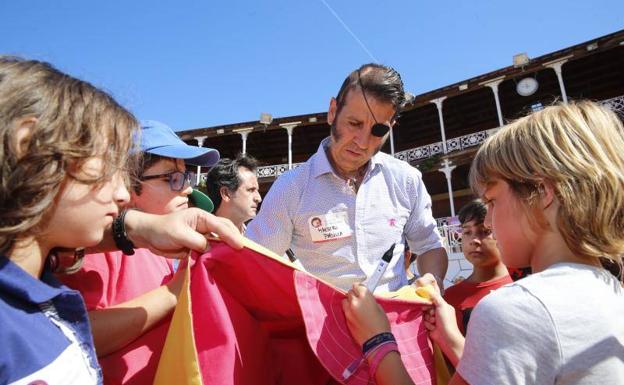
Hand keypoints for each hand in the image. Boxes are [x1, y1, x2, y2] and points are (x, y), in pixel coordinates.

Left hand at [126, 208, 244, 258]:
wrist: (148, 236)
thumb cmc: (161, 230)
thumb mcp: (178, 234)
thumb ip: (195, 241)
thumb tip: (209, 248)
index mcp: (201, 217)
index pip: (219, 226)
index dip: (230, 236)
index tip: (239, 246)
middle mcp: (205, 225)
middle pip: (225, 230)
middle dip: (235, 238)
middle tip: (244, 251)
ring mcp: (202, 236)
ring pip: (220, 240)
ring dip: (228, 247)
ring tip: (239, 256)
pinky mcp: (199, 246)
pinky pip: (212, 250)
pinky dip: (219, 255)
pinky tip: (225, 261)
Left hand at [342, 283, 390, 346]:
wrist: (376, 342)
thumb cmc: (381, 325)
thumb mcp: (380, 309)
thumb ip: (371, 301)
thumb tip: (366, 300)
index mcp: (365, 297)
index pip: (358, 286)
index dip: (360, 288)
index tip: (361, 290)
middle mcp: (355, 302)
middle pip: (350, 292)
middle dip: (354, 294)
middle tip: (360, 299)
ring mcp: (349, 311)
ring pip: (345, 301)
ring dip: (349, 302)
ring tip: (356, 307)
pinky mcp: (346, 319)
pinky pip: (345, 311)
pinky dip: (348, 311)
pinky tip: (355, 315)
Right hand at [420, 277, 463, 364]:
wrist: (446, 337)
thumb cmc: (446, 320)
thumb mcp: (442, 305)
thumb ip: (435, 296)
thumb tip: (427, 289)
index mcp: (444, 306)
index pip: (432, 301)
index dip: (428, 303)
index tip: (427, 305)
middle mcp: (439, 313)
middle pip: (427, 308)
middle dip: (428, 312)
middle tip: (433, 315)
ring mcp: (434, 320)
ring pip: (424, 315)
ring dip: (428, 319)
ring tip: (434, 323)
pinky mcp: (430, 327)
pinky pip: (424, 322)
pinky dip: (428, 325)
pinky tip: (433, 328)